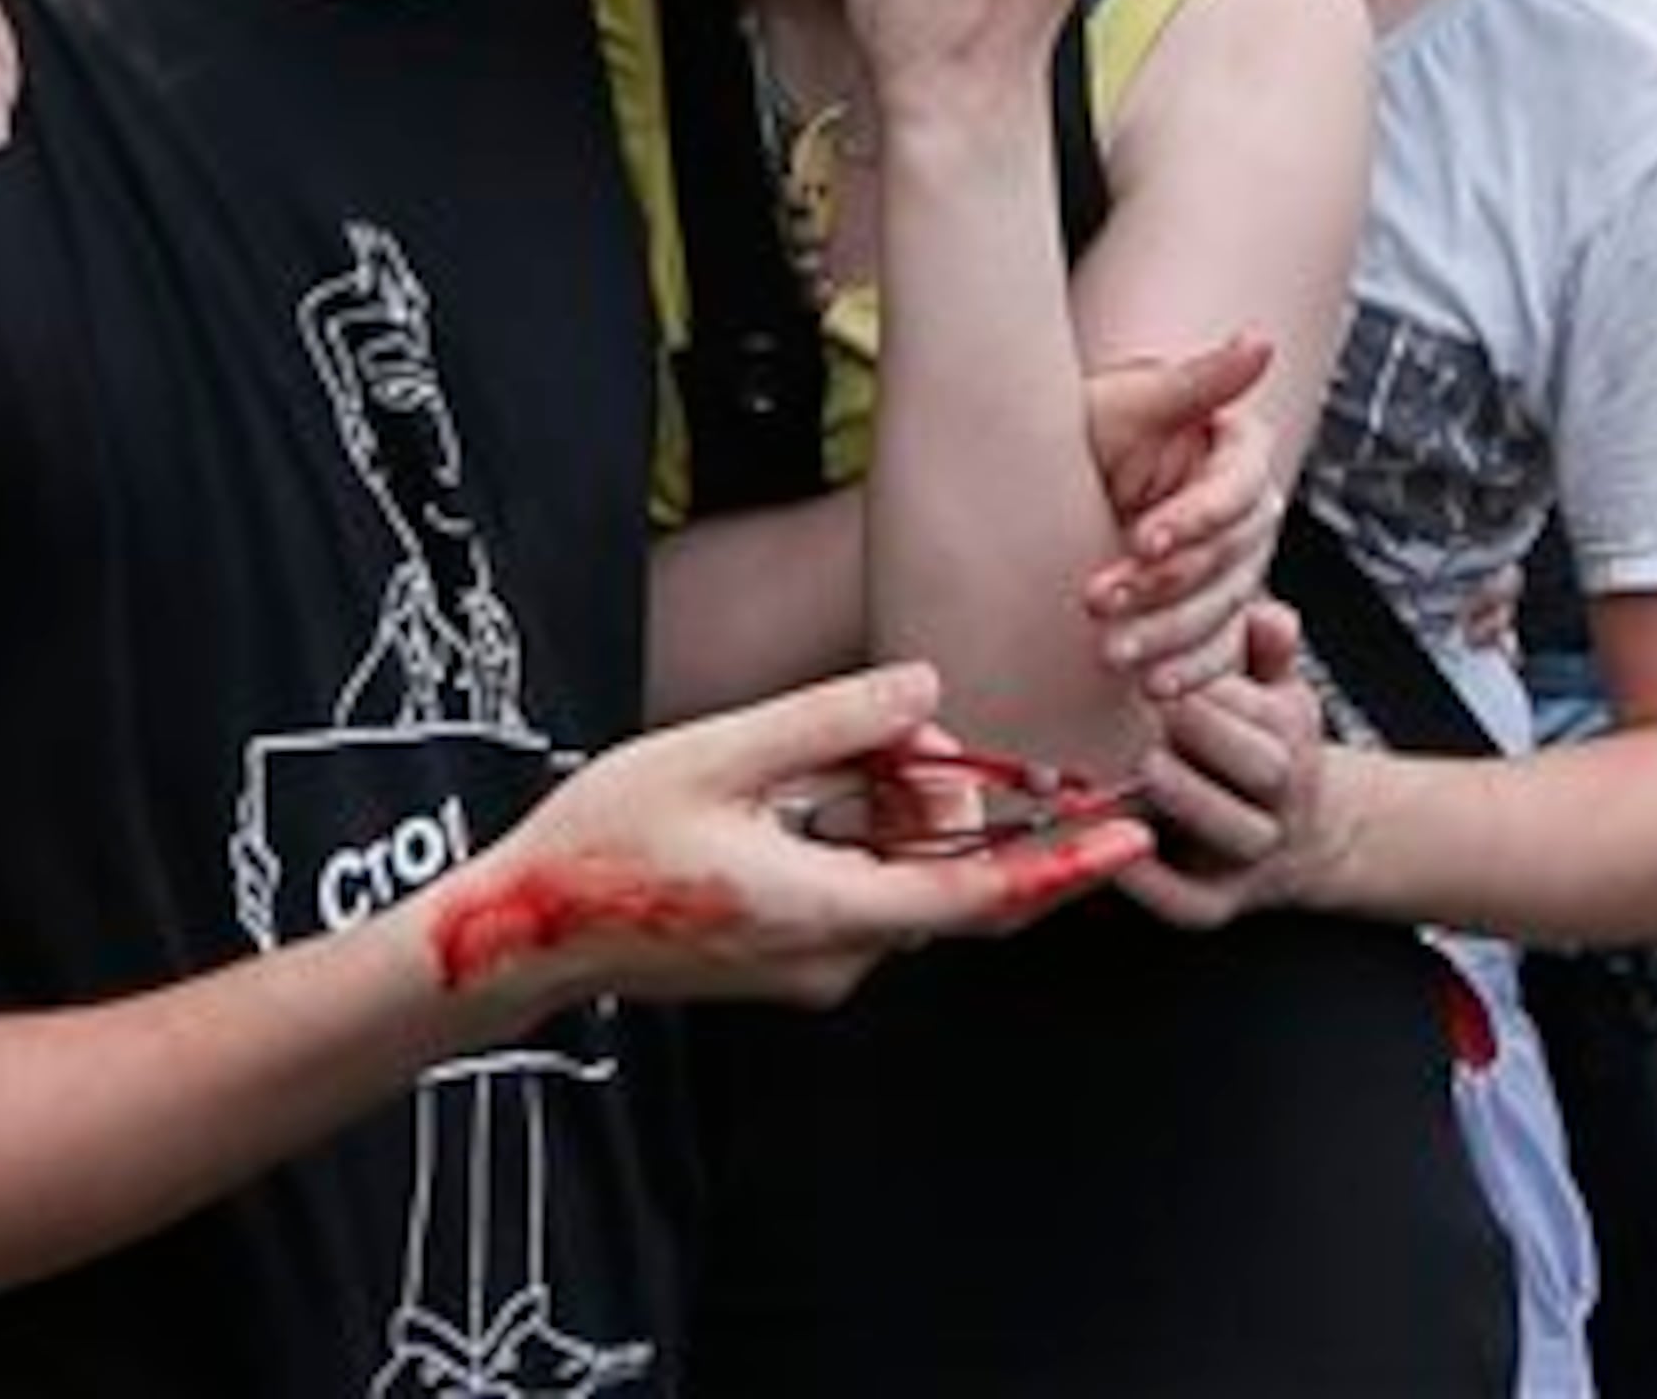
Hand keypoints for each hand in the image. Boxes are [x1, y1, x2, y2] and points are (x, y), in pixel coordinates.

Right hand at [424, 663, 1148, 1024]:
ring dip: (890, 807)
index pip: (980, 899)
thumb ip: (833, 721)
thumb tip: (930, 688)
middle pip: (944, 870)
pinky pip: (865, 888)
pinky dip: (860, 833)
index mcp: (827, 912)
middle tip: (884, 726)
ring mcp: (815, 967)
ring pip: (903, 875)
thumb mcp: (719, 754)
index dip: (1064, 866)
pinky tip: (802, 791)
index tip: (1133, 837)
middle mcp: (837, 957)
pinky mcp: (793, 959)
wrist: (524, 932)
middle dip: (942, 792)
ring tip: (819, 753)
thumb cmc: (608, 844)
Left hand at [1076, 334, 1288, 699]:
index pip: (1238, 490)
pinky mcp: (1215, 616)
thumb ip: (1198, 380)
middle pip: (1230, 559)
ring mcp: (1235, 569)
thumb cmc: (1089, 430)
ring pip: (1222, 611)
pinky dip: (1192, 672)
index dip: (1195, 518)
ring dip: (1168, 637)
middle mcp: (1247, 512)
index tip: (1143, 539)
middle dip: (1164, 586)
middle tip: (1099, 600)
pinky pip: (1219, 652)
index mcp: (1237, 453)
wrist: (1049, 487)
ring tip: (1112, 653)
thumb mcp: (1129, 400)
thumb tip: (1260, 341)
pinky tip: (1154, 689)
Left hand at [1115, 602, 1330, 930]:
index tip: (1163, 666)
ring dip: (1191, 801)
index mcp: (1291, 737)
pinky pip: (1190, 903)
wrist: (1298, 836)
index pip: (1266, 710)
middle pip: (1265, 769)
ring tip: (1145, 770)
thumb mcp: (1274, 691)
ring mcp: (1252, 855)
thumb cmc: (1262, 743)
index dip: (1218, 690)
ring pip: (1237, 834)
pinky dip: (1154, 885)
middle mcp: (1281, 800)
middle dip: (1213, 736)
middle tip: (1157, 710)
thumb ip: (1267, 652)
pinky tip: (1117, 852)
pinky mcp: (1215, 904)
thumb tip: (1268, 614)